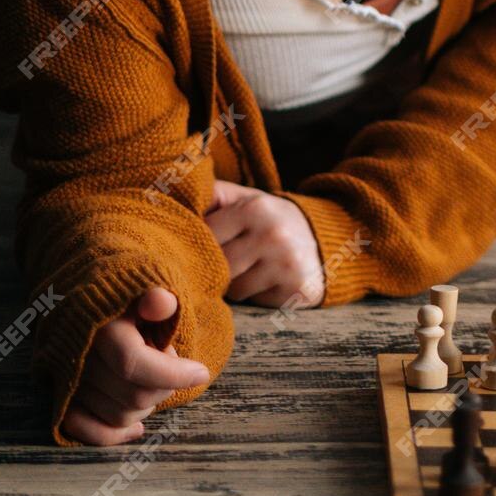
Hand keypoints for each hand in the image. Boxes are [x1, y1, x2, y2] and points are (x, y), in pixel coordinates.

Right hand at [62, 286, 211, 445]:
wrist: (93, 295)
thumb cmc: (129, 293)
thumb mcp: (147, 286)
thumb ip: (158, 296)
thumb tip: (161, 302)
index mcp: (97, 325)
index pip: (133, 362)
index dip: (173, 373)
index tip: (201, 372)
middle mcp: (76, 356)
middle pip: (131, 394)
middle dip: (164, 386)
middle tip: (174, 366)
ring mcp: (65, 380)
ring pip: (117, 415)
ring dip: (146, 404)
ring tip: (154, 378)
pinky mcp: (61, 396)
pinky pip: (83, 429)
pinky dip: (113, 434)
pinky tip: (139, 426)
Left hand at [207, 179, 325, 309]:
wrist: (324, 240)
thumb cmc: (269, 221)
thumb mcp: (245, 199)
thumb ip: (211, 195)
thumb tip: (171, 192)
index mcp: (255, 208)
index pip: (205, 236)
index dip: (198, 244)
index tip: (202, 245)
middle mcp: (273, 235)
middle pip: (218, 266)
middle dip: (215, 267)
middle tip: (223, 262)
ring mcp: (287, 264)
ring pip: (234, 289)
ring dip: (234, 285)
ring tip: (248, 270)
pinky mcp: (297, 290)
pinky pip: (255, 302)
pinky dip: (255, 295)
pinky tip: (265, 282)